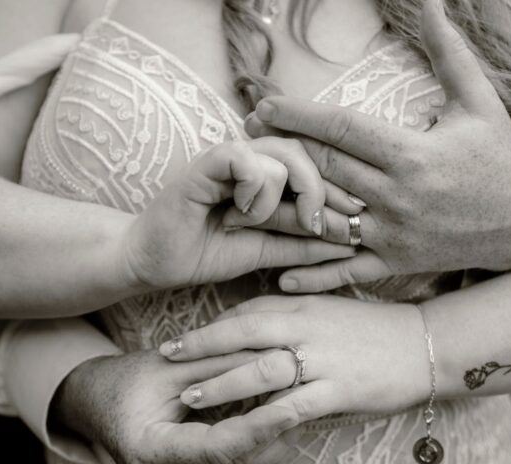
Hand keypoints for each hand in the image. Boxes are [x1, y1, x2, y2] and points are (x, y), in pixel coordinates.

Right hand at [53, 349, 300, 463]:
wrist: (95, 406)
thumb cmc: (125, 381)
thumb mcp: (169, 367)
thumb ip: (219, 365)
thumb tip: (273, 357)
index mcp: (150, 454)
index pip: (218, 446)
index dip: (260, 426)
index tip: (295, 405)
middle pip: (235, 462)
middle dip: (275, 431)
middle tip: (309, 399)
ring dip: (273, 441)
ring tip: (304, 407)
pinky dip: (258, 448)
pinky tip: (281, 423)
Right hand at [120, 137, 355, 291]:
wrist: (155, 263)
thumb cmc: (205, 252)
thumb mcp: (266, 251)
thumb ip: (301, 244)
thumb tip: (348, 244)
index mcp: (266, 176)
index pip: (313, 168)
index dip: (336, 192)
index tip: (355, 222)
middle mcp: (251, 161)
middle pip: (304, 153)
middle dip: (321, 190)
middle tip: (320, 222)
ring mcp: (228, 159)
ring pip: (280, 154)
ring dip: (280, 196)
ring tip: (256, 222)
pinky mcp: (205, 163)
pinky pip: (244, 159)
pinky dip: (252, 187)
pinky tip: (240, 212)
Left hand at [158, 295, 428, 421]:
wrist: (426, 343)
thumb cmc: (376, 328)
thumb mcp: (331, 310)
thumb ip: (296, 311)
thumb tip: (259, 316)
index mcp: (304, 305)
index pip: (248, 310)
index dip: (213, 326)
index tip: (185, 337)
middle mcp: (307, 327)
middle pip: (243, 333)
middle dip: (202, 345)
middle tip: (167, 355)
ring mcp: (322, 357)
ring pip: (261, 370)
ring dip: (221, 384)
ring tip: (191, 396)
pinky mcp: (339, 388)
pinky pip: (294, 404)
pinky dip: (264, 416)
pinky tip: (241, 427)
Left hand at [245, 0, 510, 292]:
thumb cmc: (500, 158)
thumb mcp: (479, 101)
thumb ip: (450, 52)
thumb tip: (434, 2)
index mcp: (412, 155)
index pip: (342, 129)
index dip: (298, 115)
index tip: (265, 106)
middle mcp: (398, 197)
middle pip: (323, 170)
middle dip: (281, 150)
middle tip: (249, 138)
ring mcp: (394, 235)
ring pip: (324, 220)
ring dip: (283, 206)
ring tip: (248, 192)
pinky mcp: (395, 263)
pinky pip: (347, 270)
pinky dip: (314, 275)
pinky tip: (280, 275)